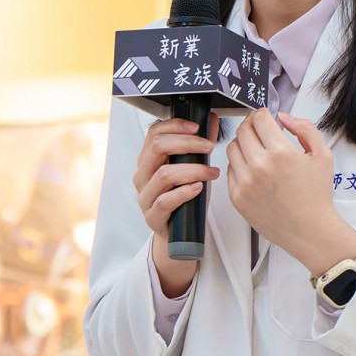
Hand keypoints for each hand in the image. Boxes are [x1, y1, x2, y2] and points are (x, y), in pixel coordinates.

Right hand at [133, 113, 219, 295]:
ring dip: (192, 170)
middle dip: (186, 143)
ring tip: (212, 172)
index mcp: (148, 160)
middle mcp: (142, 175)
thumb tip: (213, 120)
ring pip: (163, 174)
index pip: (154, 133)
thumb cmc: (185, 199)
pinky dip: (184, 192)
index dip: (174, 125)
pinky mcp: (152, 216)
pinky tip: (198, 188)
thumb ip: (201, 145)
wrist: (178, 235)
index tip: (197, 127)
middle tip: (209, 147)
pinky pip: (165, 201)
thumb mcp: (195, 168)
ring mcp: (144, 196)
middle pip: (156, 148)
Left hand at [225, 109, 355, 275]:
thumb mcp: (322, 154)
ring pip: (232, 148)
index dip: (262, 113)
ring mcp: (245, 183)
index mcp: (281, 152)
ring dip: (243, 143)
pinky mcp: (236, 197)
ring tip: (257, 150)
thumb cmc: (316, 195)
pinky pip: (230, 170)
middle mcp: (259, 166)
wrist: (310, 230)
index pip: (259, 118)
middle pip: (242, 130)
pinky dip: (239, 165)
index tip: (265, 116)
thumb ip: (304, 128)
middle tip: (259, 129)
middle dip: (251, 125)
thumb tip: (283, 117)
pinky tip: (253, 169)